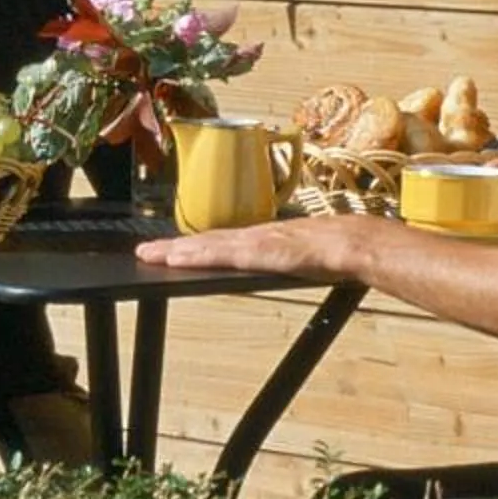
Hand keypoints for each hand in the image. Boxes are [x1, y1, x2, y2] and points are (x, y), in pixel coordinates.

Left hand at [136, 214, 370, 274]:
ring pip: (206, 245)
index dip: (194, 245)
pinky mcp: (257, 251)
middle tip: (144, 252)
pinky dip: (195, 255)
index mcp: (263, 237)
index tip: (171, 250)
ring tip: (150, 254)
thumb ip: (288, 260)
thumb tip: (283, 263)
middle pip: (205, 241)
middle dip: (174, 247)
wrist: (354, 242)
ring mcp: (254, 241)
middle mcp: (253, 235)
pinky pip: (219, 254)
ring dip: (176, 250)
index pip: (221, 241)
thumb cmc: (337, 249)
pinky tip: (177, 258)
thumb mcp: (305, 256)